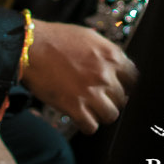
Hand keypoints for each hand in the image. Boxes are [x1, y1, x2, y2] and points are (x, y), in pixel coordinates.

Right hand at [22, 21, 136, 134]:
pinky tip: (78, 115)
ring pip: (111, 115)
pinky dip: (86, 124)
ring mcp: (92, 92)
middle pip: (122, 99)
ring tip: (89, 107)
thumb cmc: (56, 38)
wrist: (30, 46)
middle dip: (110, 98)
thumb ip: (106, 52)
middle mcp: (105, 74)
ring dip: (100, 112)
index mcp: (111, 55)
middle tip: (97, 95)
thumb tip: (117, 65)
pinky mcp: (76, 107)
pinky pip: (91, 127)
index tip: (117, 86)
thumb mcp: (87, 36)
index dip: (125, 84)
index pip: (134, 79)